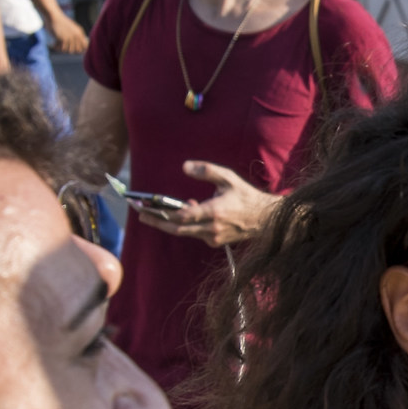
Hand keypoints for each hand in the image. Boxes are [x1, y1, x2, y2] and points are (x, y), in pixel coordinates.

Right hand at [48, 10, 89, 54]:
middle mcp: (77, 35)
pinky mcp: (64, 39)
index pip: (85, 46)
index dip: (81, 49)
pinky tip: (53, 43)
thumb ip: (76, 36)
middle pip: (77, 50)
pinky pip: (62, 49)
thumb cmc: (60, 23)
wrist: (54, 16)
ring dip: (63, 48)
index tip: (73, 49)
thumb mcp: (72, 28)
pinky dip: (57, 47)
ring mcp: (71, 37)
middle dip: (70, 49)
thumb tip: (79, 50)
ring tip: (57, 44)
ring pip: (69, 50)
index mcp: (80, 32)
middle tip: (63, 46)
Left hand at [138, 161, 281, 246]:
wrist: (265, 219)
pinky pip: (195, 233)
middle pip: (177, 228)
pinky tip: (190, 210)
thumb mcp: (228, 178)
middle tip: (141, 213)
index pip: (181, 216)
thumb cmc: (247, 197)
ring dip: (171, 222)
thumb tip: (185, 166)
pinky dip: (188, 224)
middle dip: (157, 221)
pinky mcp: (216, 241)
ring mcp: (213, 237)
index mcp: (213, 212)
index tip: (146, 208)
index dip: (161, 213)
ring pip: (184, 232)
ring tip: (159, 211)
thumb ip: (206, 170)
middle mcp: (211, 228)